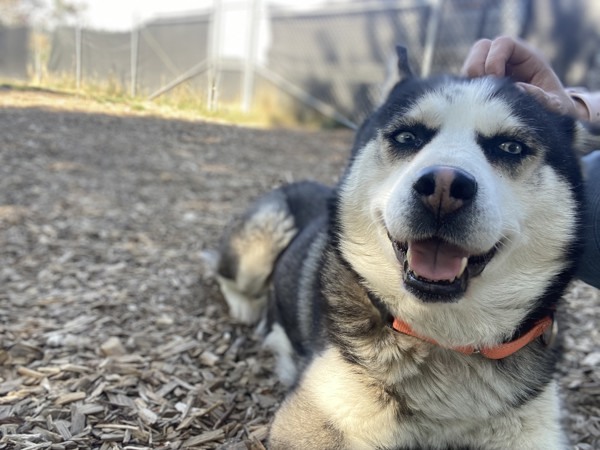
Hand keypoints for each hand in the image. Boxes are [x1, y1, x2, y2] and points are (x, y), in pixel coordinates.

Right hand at [461, 36, 588, 119]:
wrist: (548, 119)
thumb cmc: (554, 109)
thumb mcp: (554, 105)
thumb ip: (541, 98)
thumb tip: (518, 90)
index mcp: (527, 57)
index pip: (504, 43)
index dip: (495, 58)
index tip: (496, 79)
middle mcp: (506, 60)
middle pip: (481, 48)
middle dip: (476, 67)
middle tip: (481, 89)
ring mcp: (491, 72)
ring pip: (469, 65)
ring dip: (469, 81)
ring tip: (477, 100)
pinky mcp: (480, 86)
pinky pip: (465, 83)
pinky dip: (466, 92)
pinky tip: (473, 105)